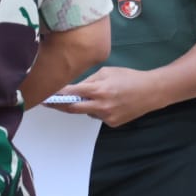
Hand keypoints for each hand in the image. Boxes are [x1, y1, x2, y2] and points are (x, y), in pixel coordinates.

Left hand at [49, 66, 163, 127]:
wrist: (152, 92)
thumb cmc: (128, 77)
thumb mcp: (106, 72)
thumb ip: (89, 80)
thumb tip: (74, 87)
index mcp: (98, 89)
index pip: (70, 93)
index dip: (56, 94)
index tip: (43, 94)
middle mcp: (101, 105)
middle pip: (72, 108)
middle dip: (58, 106)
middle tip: (47, 103)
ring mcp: (107, 116)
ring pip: (86, 112)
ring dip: (83, 105)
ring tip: (95, 95)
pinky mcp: (113, 123)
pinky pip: (97, 116)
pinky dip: (97, 109)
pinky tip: (109, 102)